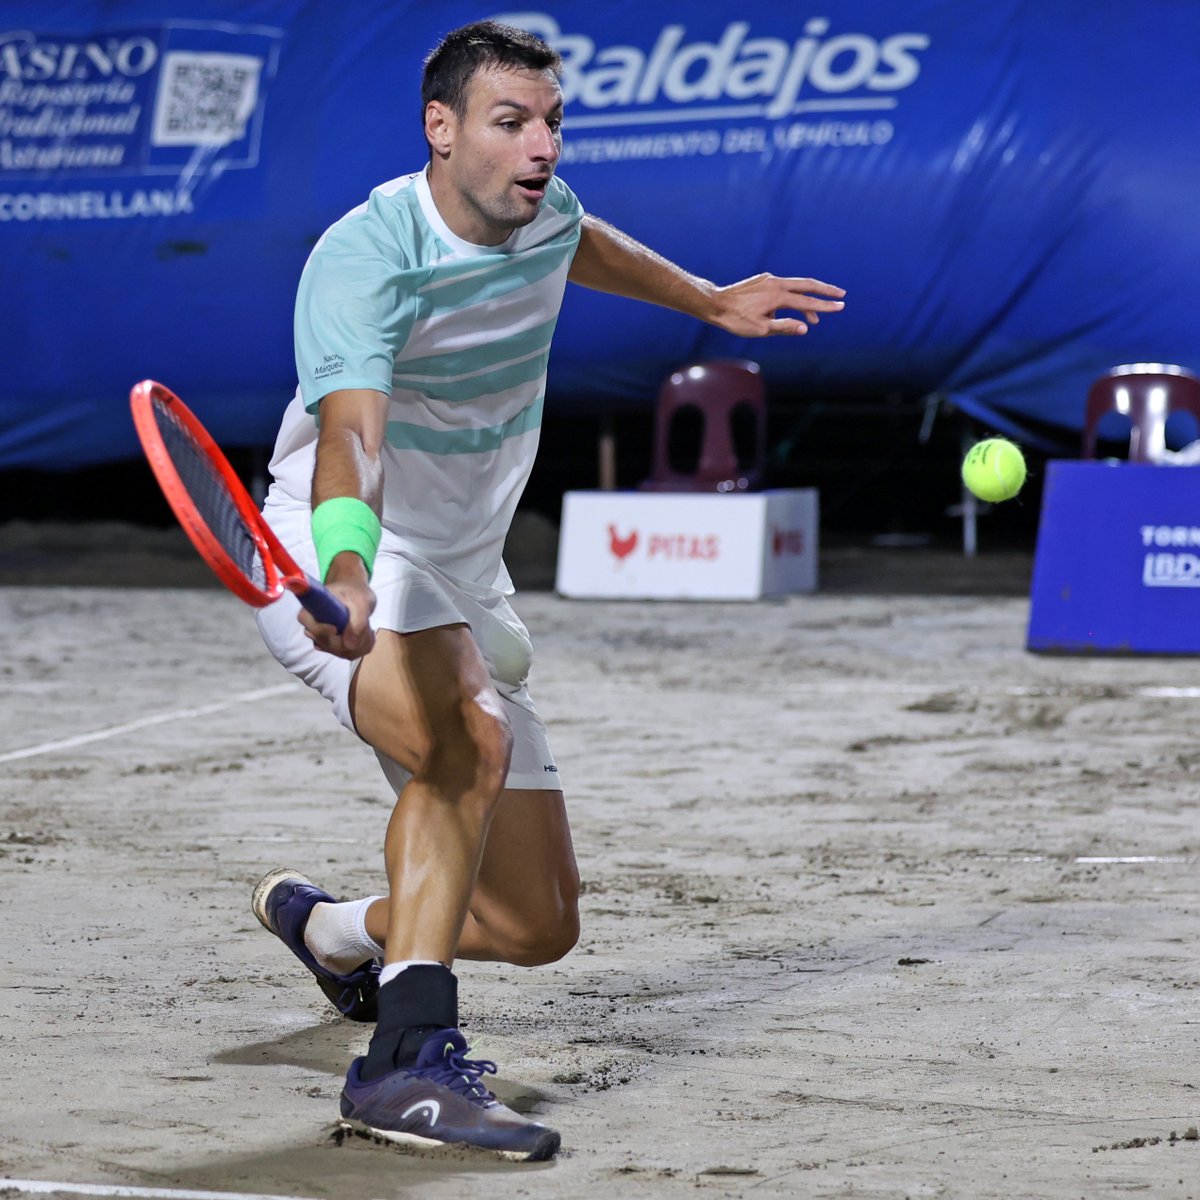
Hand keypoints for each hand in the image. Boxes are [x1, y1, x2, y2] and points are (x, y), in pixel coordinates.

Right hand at [299, 552, 376, 659]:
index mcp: (312, 609)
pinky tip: (367, 634)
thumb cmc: (354, 593)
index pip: (307, 624)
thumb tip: (349, 645)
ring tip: (368, 627)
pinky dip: (363, 646)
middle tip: (366, 625)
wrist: (356, 596)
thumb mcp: (360, 601)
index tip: (335, 629)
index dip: (320, 630)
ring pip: (341, 652)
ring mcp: (323, 640)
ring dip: (360, 642)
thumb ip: (357, 621)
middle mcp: (313, 627)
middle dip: (351, 637)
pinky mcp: (335, 648)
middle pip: (326, 643)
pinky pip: (349, 654)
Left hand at [711, 273, 845, 336]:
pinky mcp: (763, 280)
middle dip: (825, 290)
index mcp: (778, 296)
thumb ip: (784, 327)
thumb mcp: (761, 329)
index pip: (807, 301)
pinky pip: (783, 287)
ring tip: (814, 317)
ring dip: (807, 299)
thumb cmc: (736, 319)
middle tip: (841, 295)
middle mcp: (776, 283)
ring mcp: (769, 279)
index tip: (841, 307)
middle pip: (807, 285)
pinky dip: (792, 297)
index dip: (825, 306)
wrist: (715, 304)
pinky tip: (790, 308)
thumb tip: (805, 327)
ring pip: (795, 286)